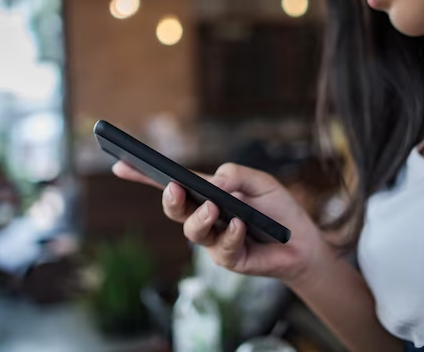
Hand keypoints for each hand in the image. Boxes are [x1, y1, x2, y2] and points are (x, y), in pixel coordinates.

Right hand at [112, 162, 329, 284]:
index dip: (144, 176)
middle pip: (175, 210)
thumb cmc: (278, 210)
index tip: (121, 164)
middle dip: (171, 199)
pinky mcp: (229, 258)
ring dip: (201, 218)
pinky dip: (232, 235)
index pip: (173, 184)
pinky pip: (223, 247)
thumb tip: (213, 182)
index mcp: (208, 194)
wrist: (303, 242)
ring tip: (215, 209)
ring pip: (193, 231)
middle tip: (174, 187)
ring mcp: (214, 240)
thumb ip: (236, 175)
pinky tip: (241, 226)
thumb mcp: (261, 182)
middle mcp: (205, 217)